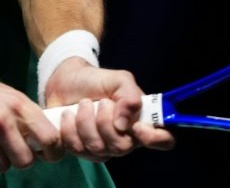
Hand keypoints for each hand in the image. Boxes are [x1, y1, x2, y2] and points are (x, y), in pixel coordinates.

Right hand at [0, 60, 64, 175]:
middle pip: (25, 161)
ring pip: (3, 167)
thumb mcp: (5, 95)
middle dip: (19, 159)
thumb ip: (26, 117)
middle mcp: (0, 119)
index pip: (50, 138)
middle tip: (9, 148)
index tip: (47, 154)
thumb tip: (49, 144)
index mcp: (16, 103)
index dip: (53, 152)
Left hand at [44, 58, 175, 161]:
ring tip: (83, 104)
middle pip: (122, 148)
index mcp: (141, 122)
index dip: (154, 138)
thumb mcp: (119, 79)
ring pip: (96, 148)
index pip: (163, 141)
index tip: (136, 126)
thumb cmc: (96, 81)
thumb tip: (124, 124)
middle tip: (100, 102)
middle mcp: (125, 139)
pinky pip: (77, 148)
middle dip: (105, 122)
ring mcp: (103, 148)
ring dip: (85, 121)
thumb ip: (130, 96)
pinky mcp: (81, 150)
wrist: (66, 80)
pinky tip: (69, 114)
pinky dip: (69, 127)